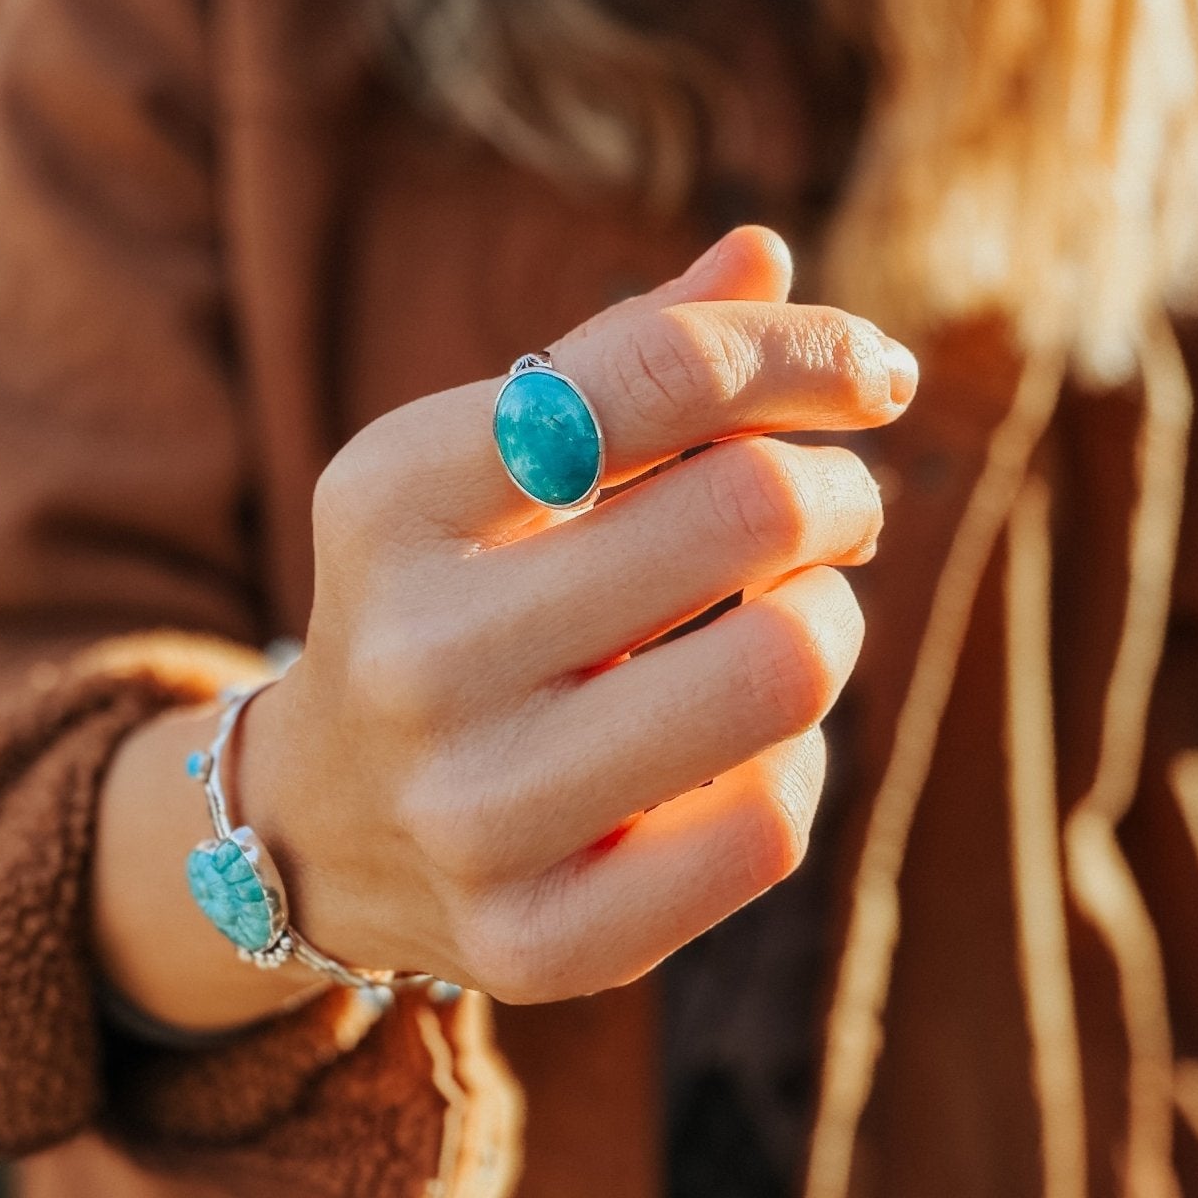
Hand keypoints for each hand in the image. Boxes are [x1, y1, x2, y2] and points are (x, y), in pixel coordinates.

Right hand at [241, 225, 915, 1003]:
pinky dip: (795, 761)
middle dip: (837, 491)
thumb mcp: (489, 456)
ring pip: (785, 671)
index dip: (807, 351)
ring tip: (787, 618)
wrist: (325, 824)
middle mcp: (414, 654)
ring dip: (828, 620)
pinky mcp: (539, 944)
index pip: (658, 372)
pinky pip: (774, 821)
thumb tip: (765, 253)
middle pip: (750, 512)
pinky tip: (742, 747)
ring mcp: (470, 814)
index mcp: (391, 494)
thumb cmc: (448, 597)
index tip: (873, 375)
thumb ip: (623, 352)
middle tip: (831, 508)